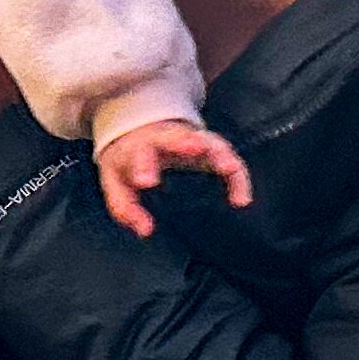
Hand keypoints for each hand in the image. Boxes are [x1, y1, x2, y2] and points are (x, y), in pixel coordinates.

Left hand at [93, 117, 255, 238]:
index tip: (146, 182)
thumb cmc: (129, 159)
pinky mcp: (211, 145)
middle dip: (187, 141)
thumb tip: (145, 230)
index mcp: (141, 145)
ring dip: (221, 153)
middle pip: (178, 136)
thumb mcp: (117, 180)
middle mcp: (168, 137)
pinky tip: (241, 198)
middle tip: (197, 148)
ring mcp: (193, 138)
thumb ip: (125, 206)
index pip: (141, 152)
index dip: (143, 166)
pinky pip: (228, 157)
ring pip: (210, 141)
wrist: (141, 129)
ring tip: (229, 168)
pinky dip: (238, 175)